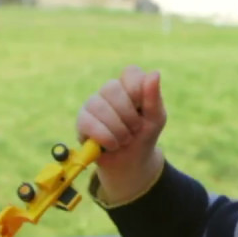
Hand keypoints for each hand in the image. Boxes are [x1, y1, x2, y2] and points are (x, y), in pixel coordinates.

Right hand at [76, 67, 166, 203]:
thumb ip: (154, 98)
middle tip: (135, 129)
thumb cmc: (143, 136)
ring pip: (99, 106)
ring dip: (117, 129)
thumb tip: (155, 73)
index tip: (142, 109)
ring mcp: (93, 104)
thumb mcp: (156, 119)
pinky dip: (105, 137)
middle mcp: (109, 91)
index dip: (137, 90)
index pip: (130, 73)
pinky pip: (88, 122)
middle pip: (112, 88)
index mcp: (129, 85)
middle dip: (127, 114)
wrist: (130, 163)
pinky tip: (112, 145)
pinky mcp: (82, 120)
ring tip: (124, 140)